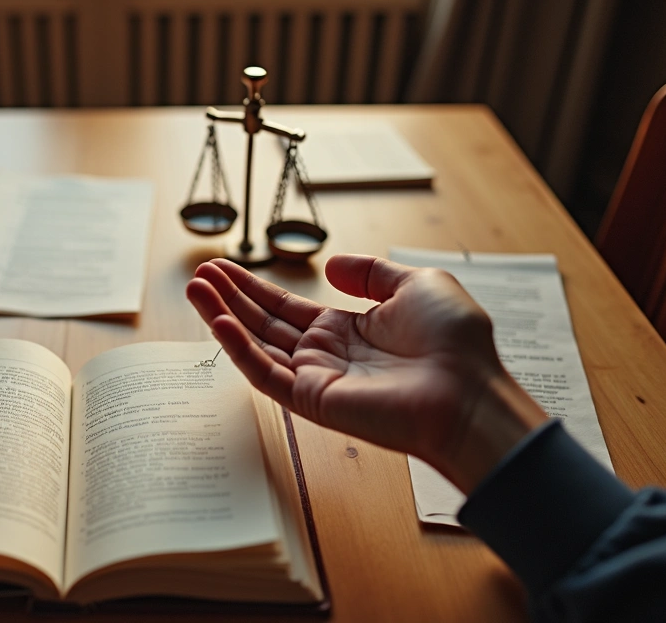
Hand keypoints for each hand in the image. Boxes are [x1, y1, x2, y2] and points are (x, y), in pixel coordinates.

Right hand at [187, 255, 546, 492]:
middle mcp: (326, 355)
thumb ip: (370, 272)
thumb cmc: (456, 343)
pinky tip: (218, 321)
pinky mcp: (311, 400)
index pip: (286, 308)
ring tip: (196, 288)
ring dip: (222, 316)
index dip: (254, 287)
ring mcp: (316, 378)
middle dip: (229, 298)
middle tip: (199, 275)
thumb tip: (329, 265)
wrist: (469, 393)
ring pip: (256, 345)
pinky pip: (264, 373)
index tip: (224, 268)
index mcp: (348, 330)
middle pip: (263, 323)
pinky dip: (238, 348)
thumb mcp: (417, 284)